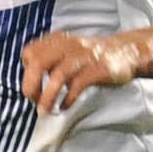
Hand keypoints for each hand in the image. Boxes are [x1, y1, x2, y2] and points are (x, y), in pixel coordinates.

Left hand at [20, 31, 137, 114]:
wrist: (127, 51)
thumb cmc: (92, 57)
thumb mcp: (67, 51)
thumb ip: (49, 61)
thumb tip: (30, 85)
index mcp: (58, 40)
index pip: (29, 53)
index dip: (26, 72)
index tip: (33, 87)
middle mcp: (68, 45)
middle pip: (38, 62)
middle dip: (31, 86)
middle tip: (33, 102)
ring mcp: (83, 56)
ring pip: (57, 75)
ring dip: (47, 98)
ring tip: (44, 112)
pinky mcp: (97, 69)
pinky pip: (76, 85)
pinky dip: (67, 99)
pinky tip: (65, 106)